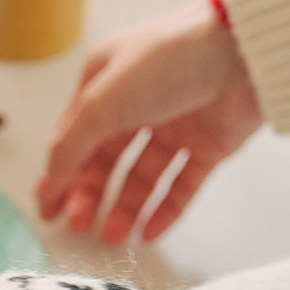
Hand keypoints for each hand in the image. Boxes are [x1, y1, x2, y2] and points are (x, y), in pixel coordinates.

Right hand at [36, 0, 263, 243]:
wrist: (240, 53)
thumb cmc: (165, 60)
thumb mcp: (104, 99)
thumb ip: (73, 143)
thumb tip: (50, 181)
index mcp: (105, 81)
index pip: (74, 135)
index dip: (60, 173)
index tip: (48, 211)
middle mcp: (137, 103)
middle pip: (106, 159)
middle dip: (90, 193)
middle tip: (81, 225)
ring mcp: (174, 125)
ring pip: (142, 176)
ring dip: (124, 207)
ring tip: (112, 235)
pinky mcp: (208, 146)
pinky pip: (181, 185)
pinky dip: (165, 210)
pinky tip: (148, 232)